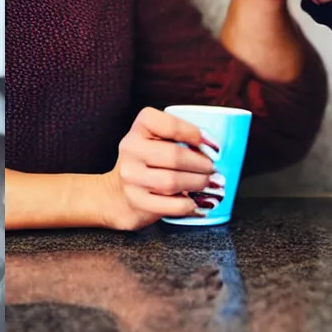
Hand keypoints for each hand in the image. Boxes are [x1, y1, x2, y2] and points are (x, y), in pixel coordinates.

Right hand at [95, 108, 221, 229]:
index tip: (214, 147)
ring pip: (172, 181)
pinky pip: (170, 205)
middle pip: (174, 156)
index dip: (196, 134)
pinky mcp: (136, 201)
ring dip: (198, 184)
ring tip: (211, 185)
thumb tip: (214, 152)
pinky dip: (190, 205)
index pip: (170, 126)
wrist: (117, 194)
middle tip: (214, 170)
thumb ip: (181, 139)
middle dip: (202, 165)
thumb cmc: (148, 162)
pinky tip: (198, 203)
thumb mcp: (157, 140)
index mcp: (141, 127)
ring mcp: (131, 177)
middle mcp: (131, 149)